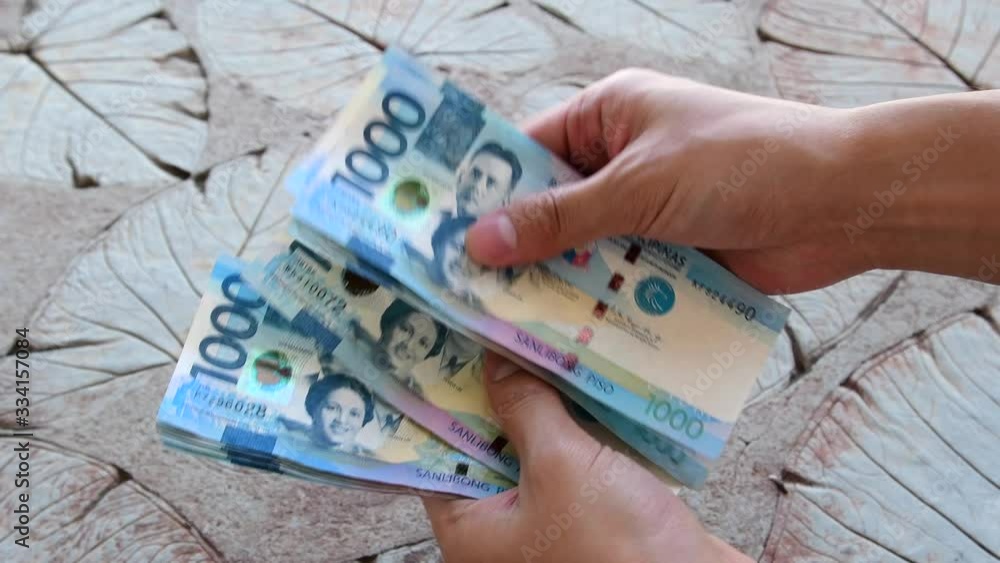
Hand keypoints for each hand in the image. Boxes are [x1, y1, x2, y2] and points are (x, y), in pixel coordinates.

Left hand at [422, 352, 750, 562]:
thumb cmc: (617, 549)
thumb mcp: (561, 468)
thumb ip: (525, 409)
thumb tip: (494, 362)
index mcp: (471, 530)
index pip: (437, 453)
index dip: (443, 399)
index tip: (451, 347)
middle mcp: (502, 530)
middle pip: (487, 446)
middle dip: (500, 392)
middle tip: (504, 331)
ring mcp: (548, 524)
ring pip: (535, 450)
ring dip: (546, 405)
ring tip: (545, 343)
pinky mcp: (591, 516)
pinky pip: (574, 461)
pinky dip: (580, 426)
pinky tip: (588, 382)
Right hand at [465, 68, 855, 292]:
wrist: (842, 203)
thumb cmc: (741, 164)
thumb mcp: (639, 185)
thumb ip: (560, 217)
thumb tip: (480, 241)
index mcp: (609, 116)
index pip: (528, 151)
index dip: (485, 192)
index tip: (441, 236)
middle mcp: (622, 162)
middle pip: (551, 209)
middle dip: (518, 251)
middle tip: (465, 295)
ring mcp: (648, 213)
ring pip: (584, 253)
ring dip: (558, 287)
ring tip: (503, 329)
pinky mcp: (674, 258)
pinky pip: (622, 284)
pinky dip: (600, 308)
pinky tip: (564, 342)